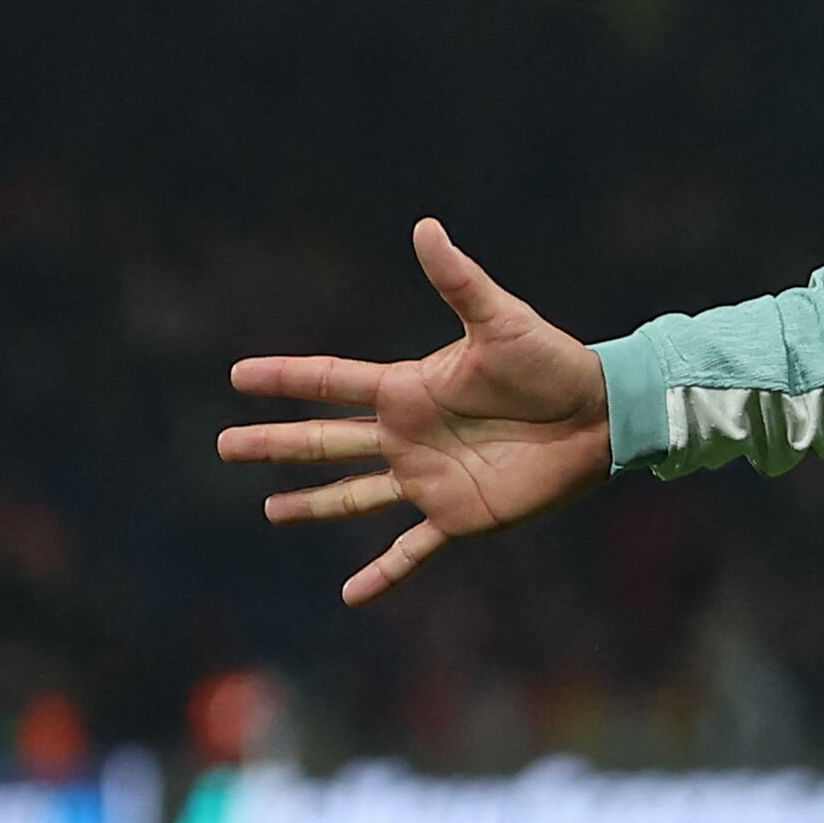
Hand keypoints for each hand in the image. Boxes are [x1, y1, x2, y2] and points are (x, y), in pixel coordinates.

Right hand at [219, 219, 611, 603]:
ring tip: (269, 510)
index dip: (285, 379)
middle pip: (326, 442)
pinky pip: (412, 551)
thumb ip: (457, 281)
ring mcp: (428, 480)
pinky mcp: (458, 518)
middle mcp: (408, 436)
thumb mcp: (500, 320)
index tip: (237, 374)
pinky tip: (351, 595)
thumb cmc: (552, 363)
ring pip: (353, 496)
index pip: (331, 383)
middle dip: (275, 443)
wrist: (599, 417)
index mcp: (407, 390)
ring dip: (312, 504)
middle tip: (225, 446)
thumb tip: (425, 227)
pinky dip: (383, 574)